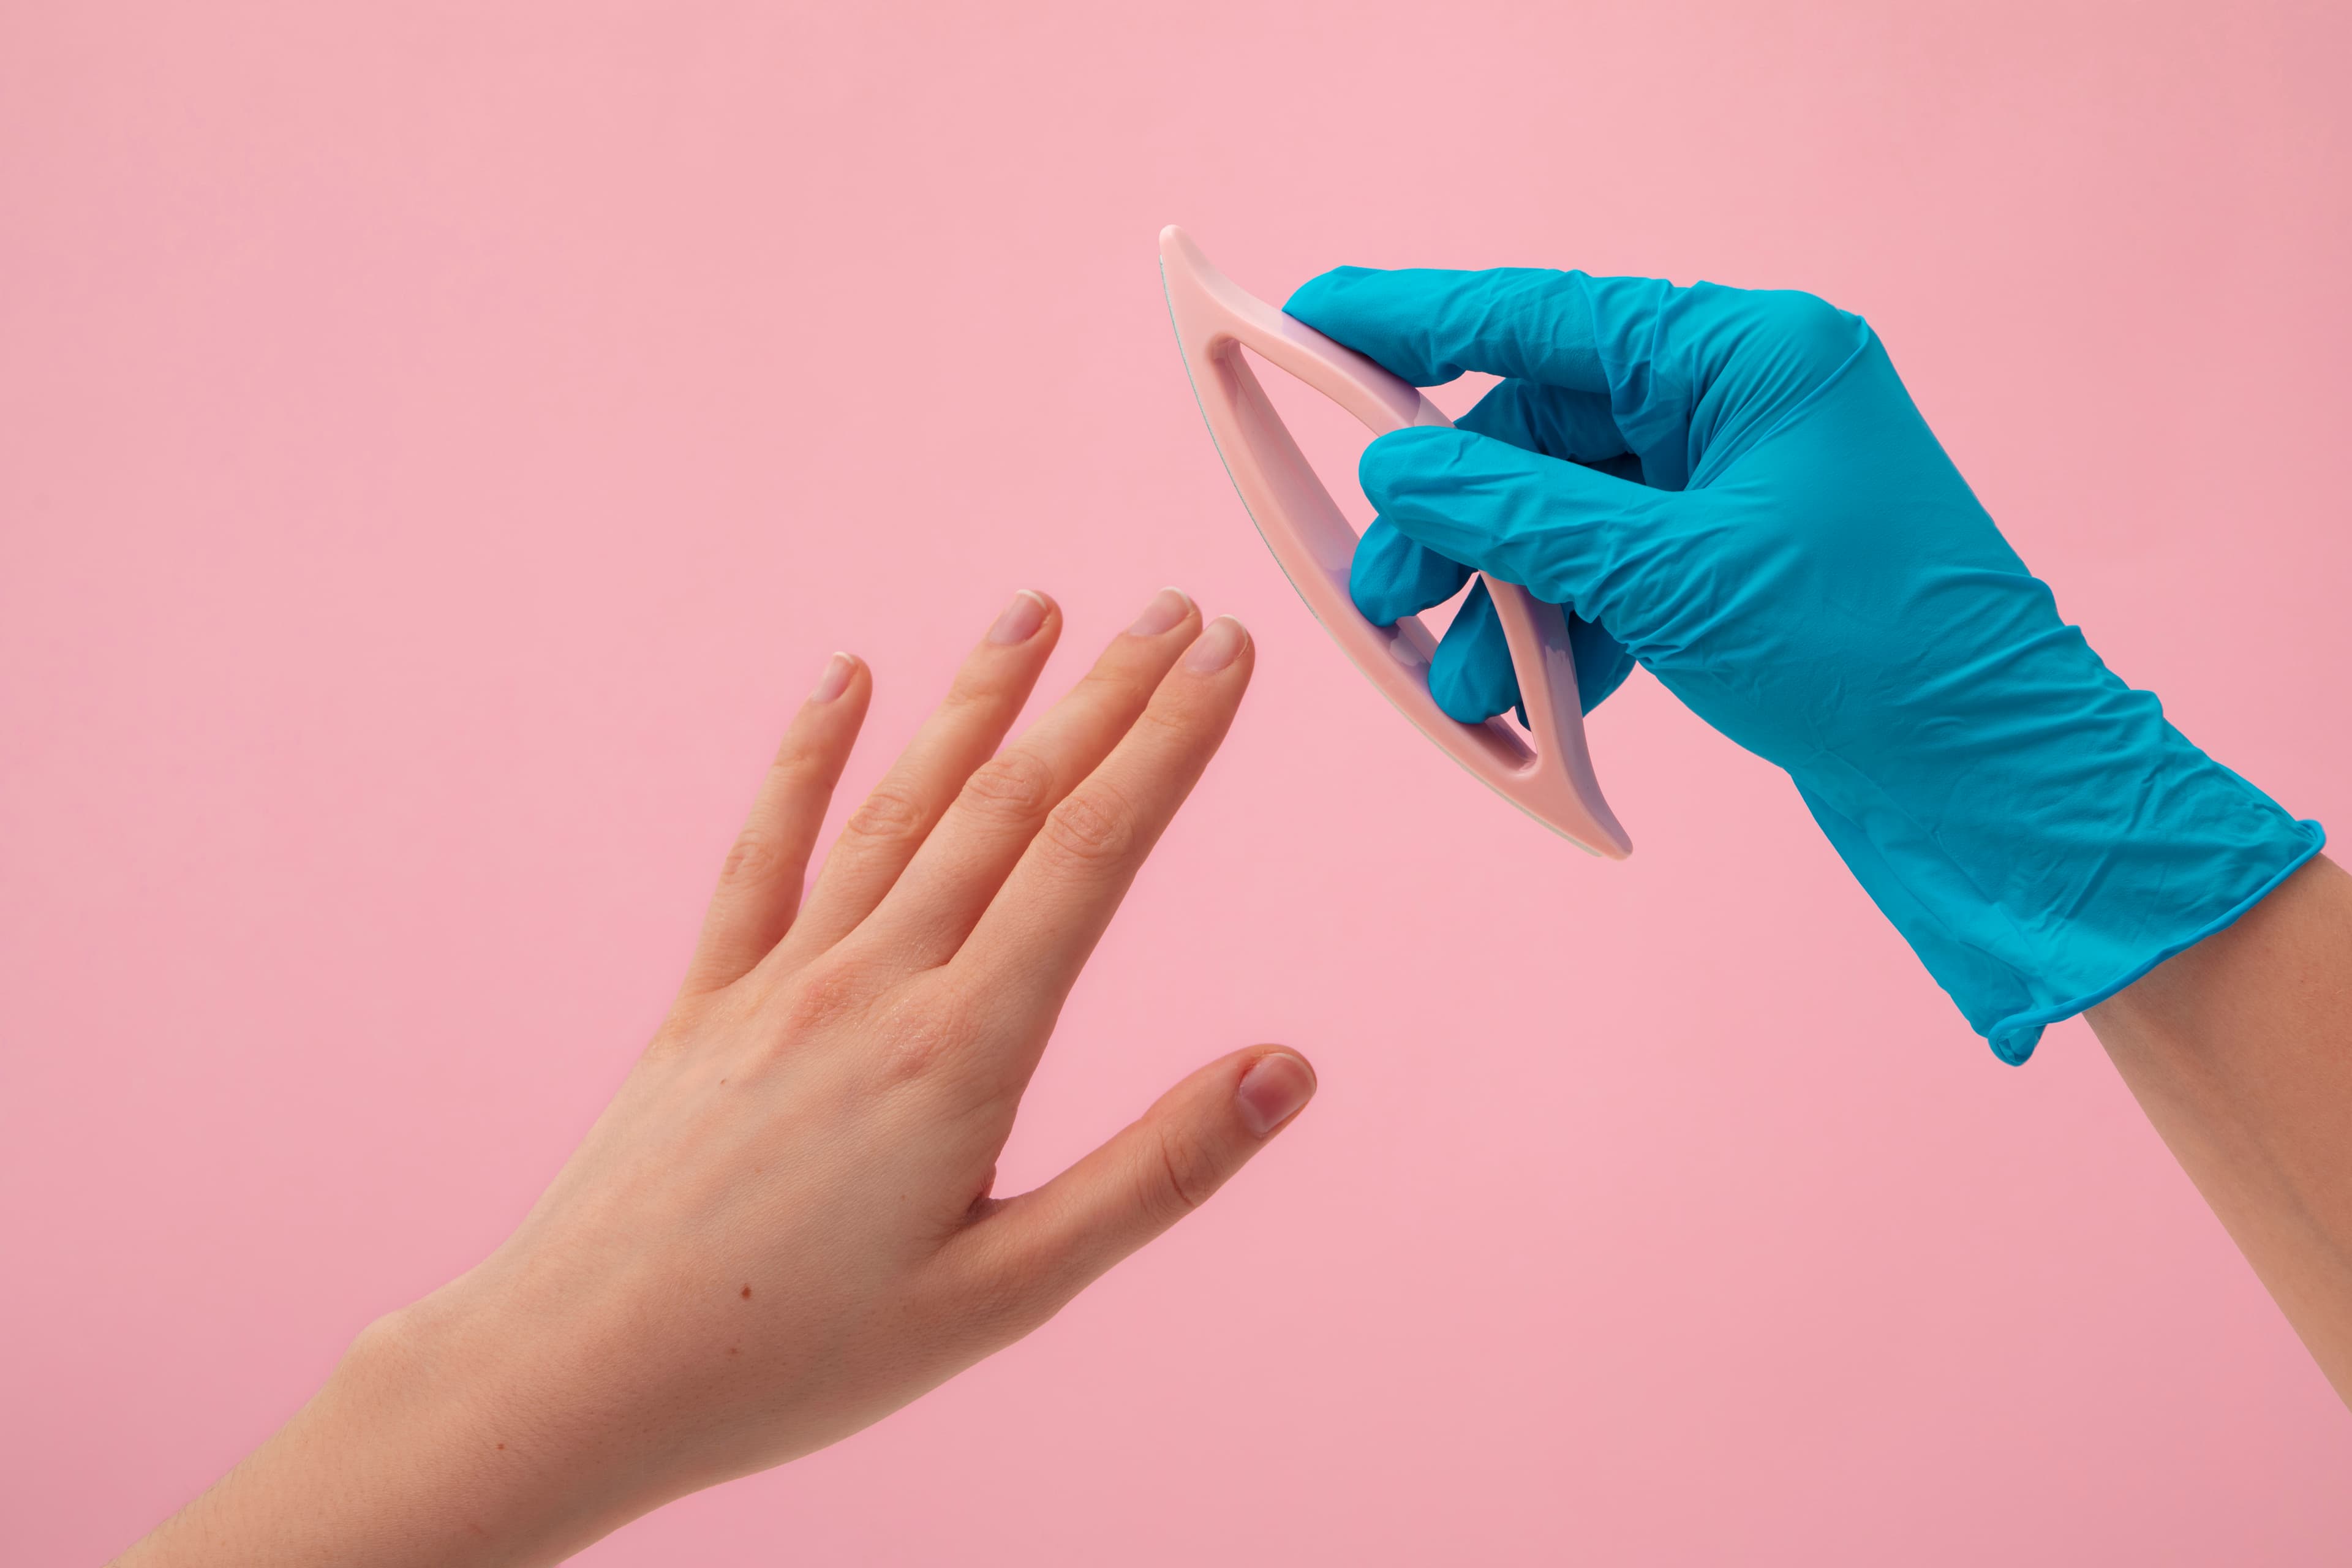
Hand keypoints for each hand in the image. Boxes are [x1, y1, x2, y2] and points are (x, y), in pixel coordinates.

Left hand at [119, 588, 1316, 1567]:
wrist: (581, 1373)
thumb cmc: (796, 1356)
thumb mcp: (1006, 1294)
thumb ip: (1153, 1174)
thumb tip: (1285, 1071)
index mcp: (959, 1052)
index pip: (1090, 855)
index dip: (1168, 744)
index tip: (1224, 658)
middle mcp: (873, 985)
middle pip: (1010, 806)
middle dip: (1103, 699)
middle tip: (1175, 611)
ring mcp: (781, 980)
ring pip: (900, 805)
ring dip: (975, 700)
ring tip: (1036, 610)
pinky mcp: (706, 999)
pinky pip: (762, 853)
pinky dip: (805, 758)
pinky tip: (841, 681)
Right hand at [1286, 264, 2318, 1061]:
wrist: (1998, 789)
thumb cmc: (1879, 659)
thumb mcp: (1677, 579)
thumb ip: (1523, 516)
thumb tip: (1398, 469)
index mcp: (1749, 357)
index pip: (1543, 317)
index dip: (1414, 321)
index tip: (1310, 315)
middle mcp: (1741, 403)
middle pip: (1539, 432)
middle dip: (1451, 522)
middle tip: (1379, 598)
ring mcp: (1738, 487)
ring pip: (1564, 519)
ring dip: (1499, 601)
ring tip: (1457, 686)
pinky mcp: (1736, 568)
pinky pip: (1610, 577)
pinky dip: (1561, 635)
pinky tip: (1526, 700)